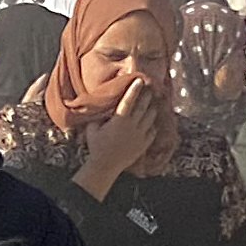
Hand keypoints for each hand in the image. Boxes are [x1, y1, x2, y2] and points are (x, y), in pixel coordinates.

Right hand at [77, 79, 167, 194]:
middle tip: (149, 87)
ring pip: (151, 116)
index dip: (134, 89)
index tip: (139, 80)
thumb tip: (104, 108)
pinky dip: (152, 123)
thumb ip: (100, 117)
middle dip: (147, 95)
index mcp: (119, 120)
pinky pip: (153, 129)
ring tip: (151, 102)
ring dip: (151, 107)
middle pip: (144, 106)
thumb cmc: (97, 146)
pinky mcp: (145, 143)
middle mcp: (133, 125)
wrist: (106, 165)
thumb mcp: (93, 129)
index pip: (129, 100)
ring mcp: (141, 134)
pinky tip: (149, 121)